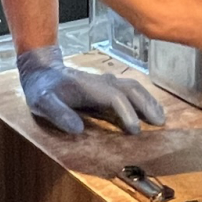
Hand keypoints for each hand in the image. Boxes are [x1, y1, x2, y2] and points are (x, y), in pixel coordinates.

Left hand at [16, 46, 165, 134]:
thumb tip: (78, 129)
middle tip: (159, 123)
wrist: (41, 71)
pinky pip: (129, 90)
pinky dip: (142, 99)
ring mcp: (106, 83)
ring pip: (133, 88)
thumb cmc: (42, 89)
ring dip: (148, 101)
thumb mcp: (43, 102)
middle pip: (131, 89)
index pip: (116, 97)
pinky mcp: (106, 86)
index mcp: (91, 87)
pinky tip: (148, 109)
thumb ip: (59, 114)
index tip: (135, 130)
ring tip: (160, 118)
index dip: (127, 113)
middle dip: (146, 105)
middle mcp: (102, 82)